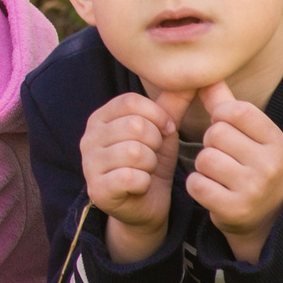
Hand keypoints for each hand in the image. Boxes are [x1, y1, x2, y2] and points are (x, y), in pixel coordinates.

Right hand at [81, 90, 188, 263]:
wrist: (145, 207)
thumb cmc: (152, 164)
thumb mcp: (164, 132)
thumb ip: (173, 104)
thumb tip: (194, 74)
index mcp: (101, 117)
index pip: (132, 102)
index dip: (158, 117)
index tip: (165, 132)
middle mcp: (88, 137)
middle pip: (135, 126)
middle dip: (156, 143)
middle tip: (154, 156)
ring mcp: (89, 164)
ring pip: (135, 152)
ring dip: (151, 165)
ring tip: (147, 171)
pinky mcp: (97, 189)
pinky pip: (130, 177)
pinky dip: (144, 183)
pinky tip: (141, 186)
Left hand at [187, 81, 282, 262]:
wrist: (265, 218)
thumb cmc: (251, 165)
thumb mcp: (249, 135)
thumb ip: (226, 104)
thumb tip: (206, 75)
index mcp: (277, 141)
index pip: (237, 110)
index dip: (221, 115)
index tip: (226, 128)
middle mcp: (270, 165)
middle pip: (216, 133)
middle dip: (211, 143)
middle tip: (224, 156)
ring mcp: (254, 189)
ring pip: (205, 158)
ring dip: (203, 166)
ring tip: (219, 174)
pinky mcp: (234, 209)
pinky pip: (196, 184)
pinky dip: (198, 185)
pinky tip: (213, 190)